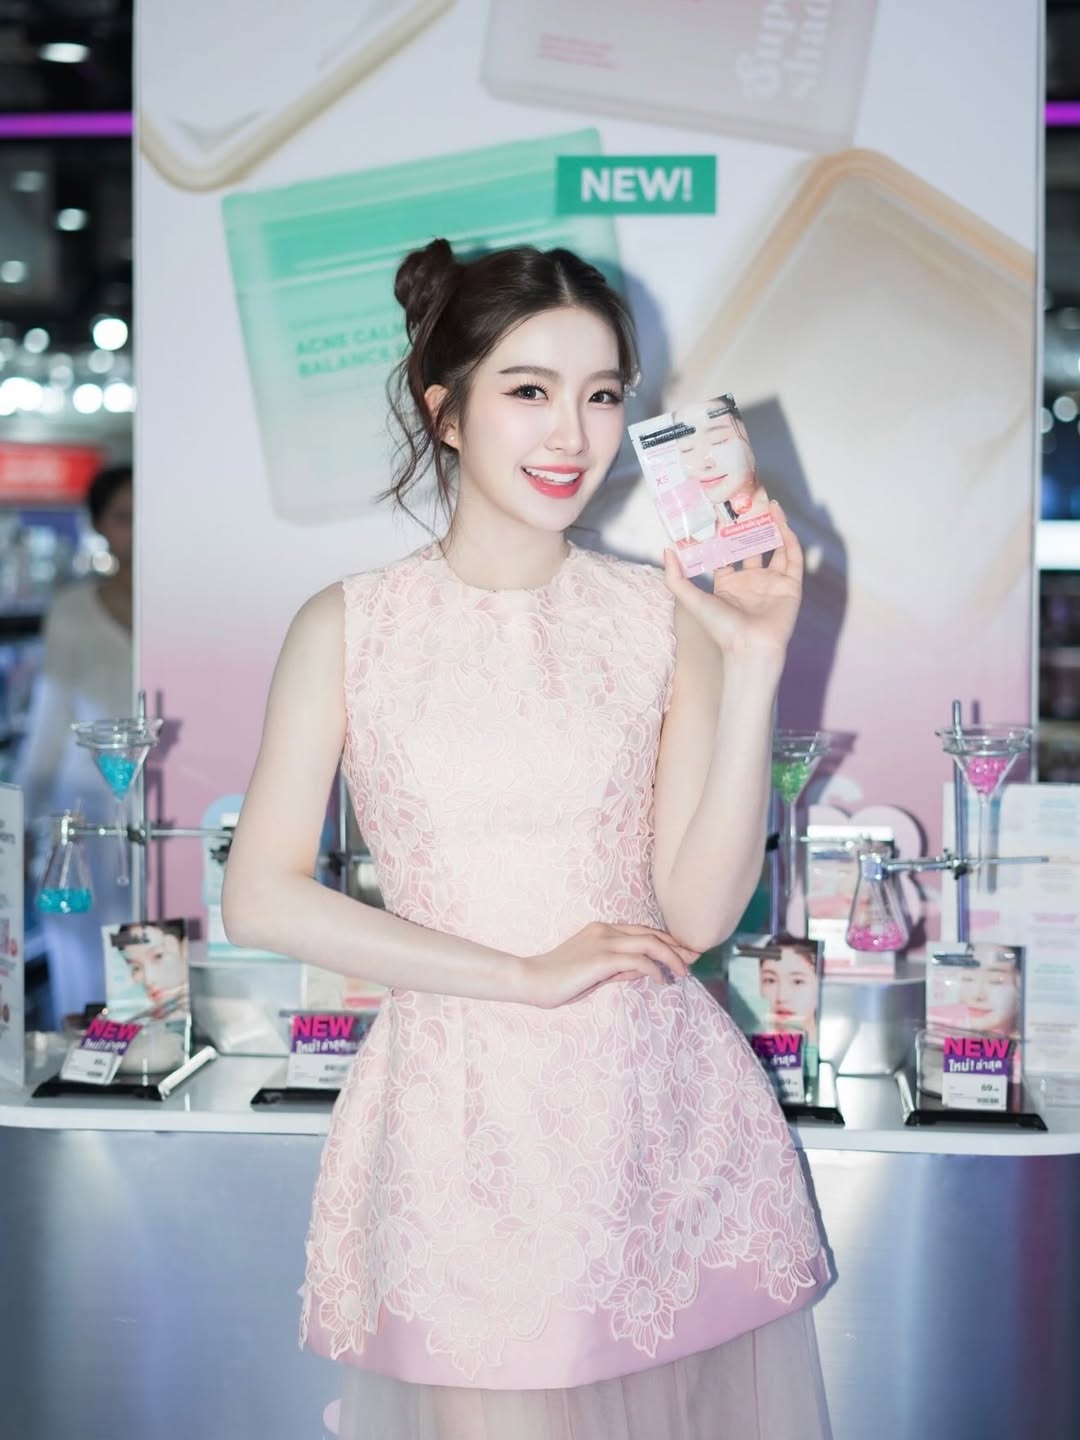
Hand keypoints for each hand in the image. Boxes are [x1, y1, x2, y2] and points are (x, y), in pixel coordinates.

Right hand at [520, 922, 700, 1008]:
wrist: (531, 980)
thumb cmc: (560, 980)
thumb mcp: (595, 973)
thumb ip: (619, 968)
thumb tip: (645, 971)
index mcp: (603, 930)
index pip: (644, 931)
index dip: (668, 941)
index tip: (685, 954)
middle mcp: (606, 930)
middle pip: (652, 933)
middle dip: (677, 947)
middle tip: (695, 960)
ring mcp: (604, 941)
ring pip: (651, 943)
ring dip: (672, 957)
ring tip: (683, 973)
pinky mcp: (602, 958)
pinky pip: (639, 960)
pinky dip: (655, 969)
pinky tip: (662, 980)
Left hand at [662, 500, 803, 659]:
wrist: (749, 646)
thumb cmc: (720, 627)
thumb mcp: (691, 599)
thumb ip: (675, 577)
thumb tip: (667, 550)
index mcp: (728, 584)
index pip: (727, 553)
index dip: (726, 534)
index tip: (722, 513)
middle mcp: (750, 581)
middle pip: (752, 546)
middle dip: (751, 526)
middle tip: (748, 502)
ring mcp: (771, 582)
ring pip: (775, 547)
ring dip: (773, 527)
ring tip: (769, 504)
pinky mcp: (790, 586)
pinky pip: (792, 558)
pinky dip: (789, 539)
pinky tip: (782, 522)